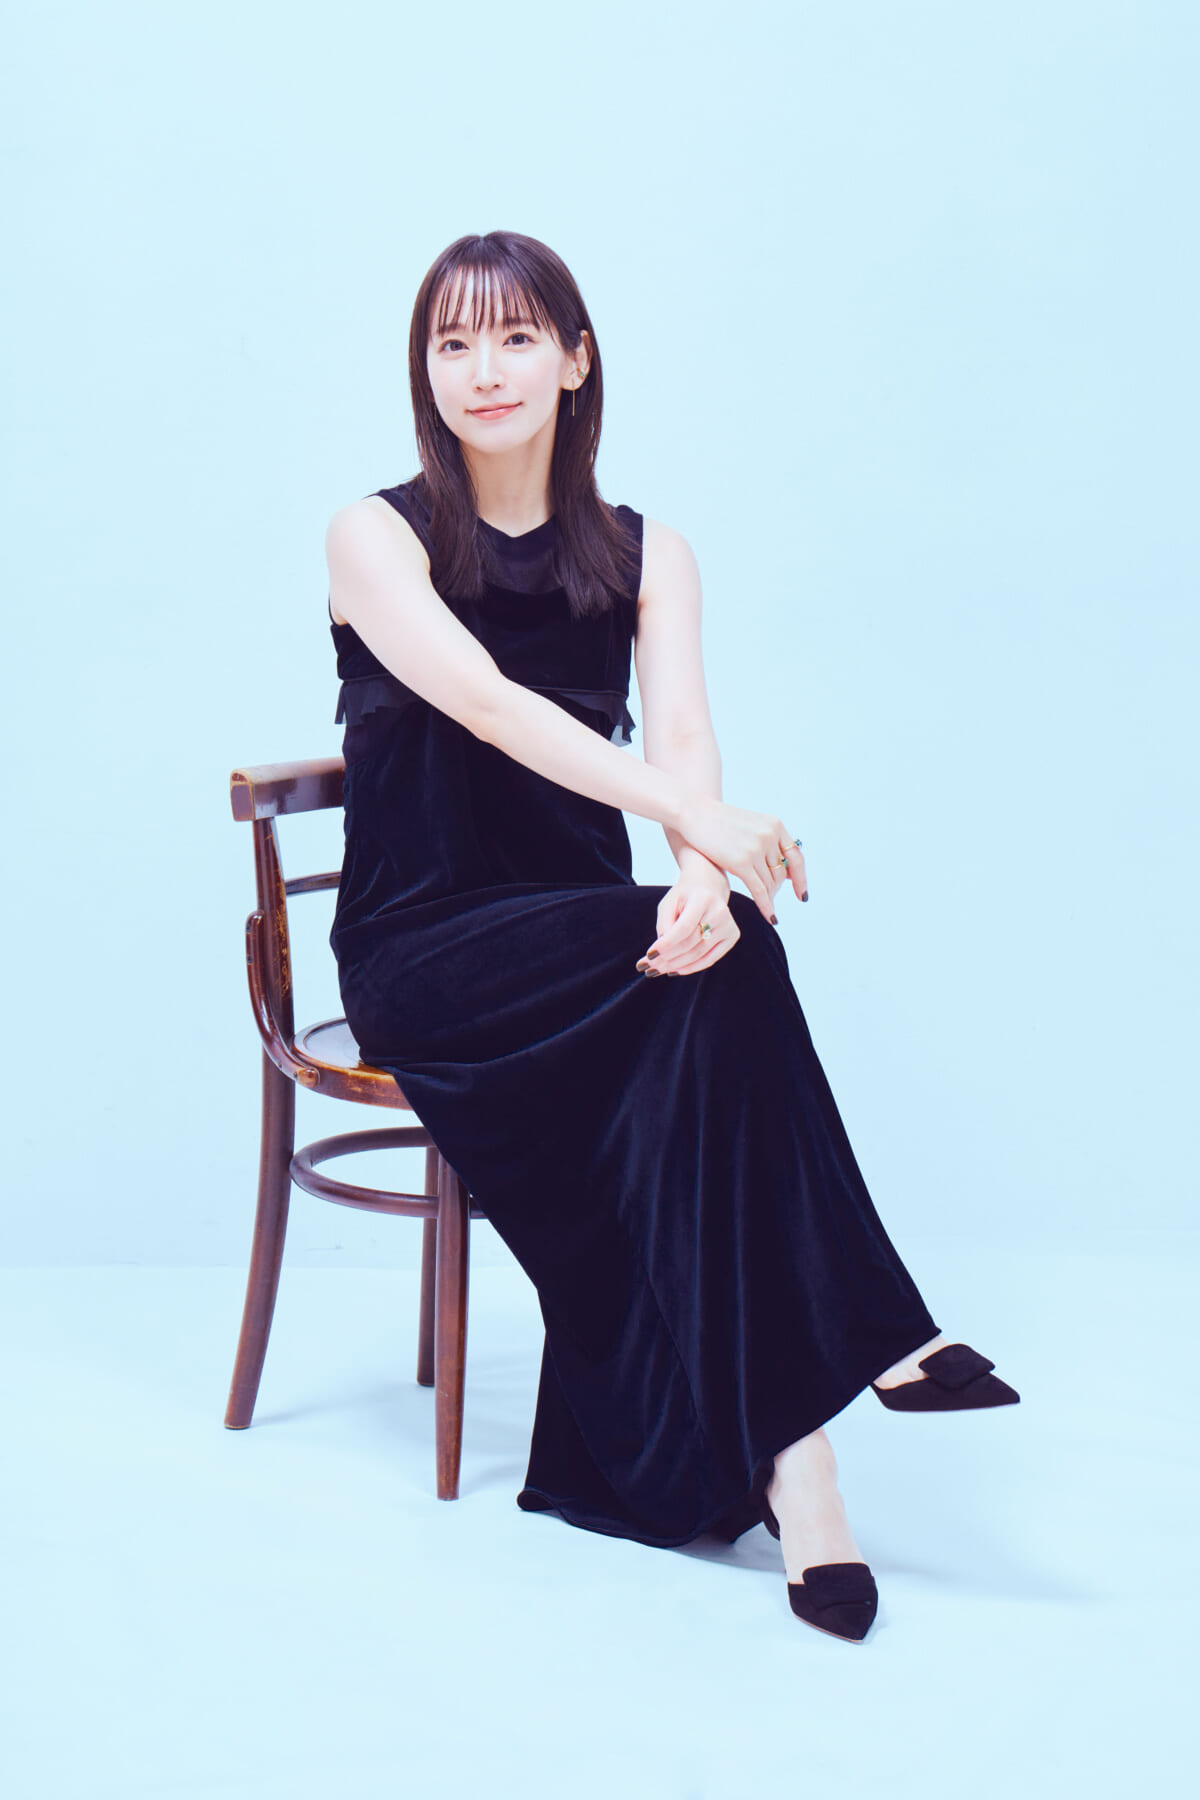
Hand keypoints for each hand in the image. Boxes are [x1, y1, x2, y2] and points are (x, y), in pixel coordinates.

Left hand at [635, 856, 738, 977]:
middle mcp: (720, 912)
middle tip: (649, 966)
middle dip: (667, 958)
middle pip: (690, 943)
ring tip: (657, 970)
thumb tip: (660, 951)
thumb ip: (663, 924)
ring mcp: (729, 925)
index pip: (684, 928)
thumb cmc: (685, 896)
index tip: (649, 955)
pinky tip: (674, 970)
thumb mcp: (669, 902)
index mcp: (703, 898)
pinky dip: (691, 968)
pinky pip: (710, 959)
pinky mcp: (732, 936)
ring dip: (675, 966)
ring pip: (698, 954)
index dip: (666, 944)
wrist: (709, 887)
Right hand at [675, 794, 807, 922]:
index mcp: (775, 825)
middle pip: (782, 873)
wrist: (694, 813)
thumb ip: (769, 842)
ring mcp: (756, 849)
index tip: (802, 894)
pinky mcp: (741, 863)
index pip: (796, 857)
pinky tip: (770, 916)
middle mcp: (770, 836)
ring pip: (772, 883)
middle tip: (770, 897)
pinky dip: (766, 906)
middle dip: (777, 888)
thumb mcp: (751, 825)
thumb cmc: (719, 822)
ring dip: (770, 897)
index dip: (800, 878)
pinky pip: (760, 891)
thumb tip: (786, 870)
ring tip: (765, 904)